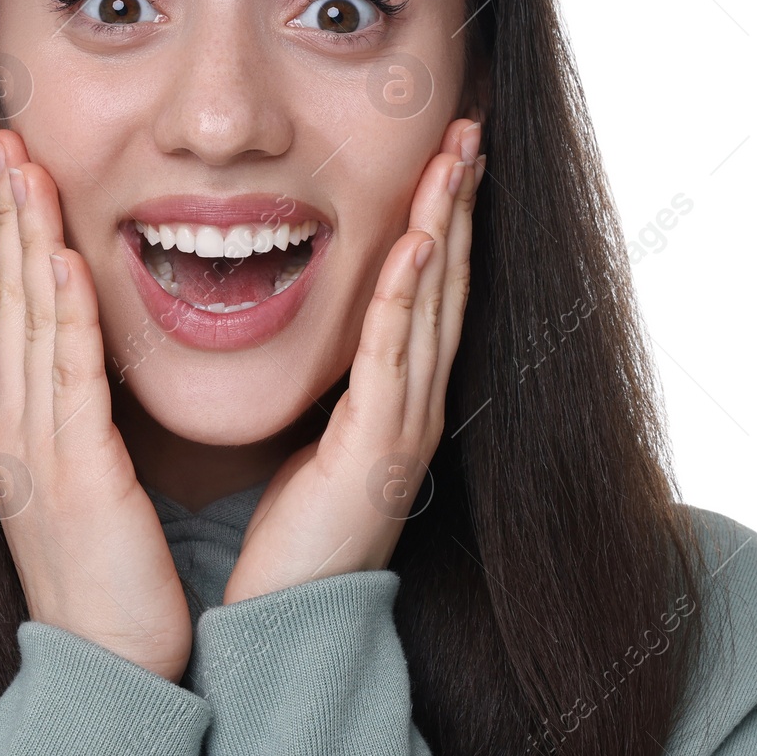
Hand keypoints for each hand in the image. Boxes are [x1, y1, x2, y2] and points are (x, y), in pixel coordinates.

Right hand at [0, 127, 194, 682]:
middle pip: (10, 297)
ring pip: (30, 318)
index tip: (17, 172)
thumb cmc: (110, 586)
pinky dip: (63, 308)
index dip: (14, 237)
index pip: (18, 311)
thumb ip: (87, 425)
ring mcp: (36, 444)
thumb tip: (97, 378)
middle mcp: (17, 424)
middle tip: (2, 137)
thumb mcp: (90, 489)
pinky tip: (64, 257)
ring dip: (26, 235)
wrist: (108, 671)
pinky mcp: (73, 469)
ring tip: (21, 165)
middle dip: (7, 212)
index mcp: (24, 427)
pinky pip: (68, 371)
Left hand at [222, 118, 484, 604]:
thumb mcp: (315, 443)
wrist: (288, 625)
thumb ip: (330, 390)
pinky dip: (409, 295)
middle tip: (468, 129)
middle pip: (446, 284)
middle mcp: (415, 406)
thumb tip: (323, 339)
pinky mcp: (377, 451)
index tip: (444, 157)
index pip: (428, 292)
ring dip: (446, 225)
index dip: (441, 221)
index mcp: (398, 401)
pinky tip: (418, 241)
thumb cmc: (291, 539)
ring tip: (457, 157)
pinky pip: (394, 356)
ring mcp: (405, 428)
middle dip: (457, 203)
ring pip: (433, 305)